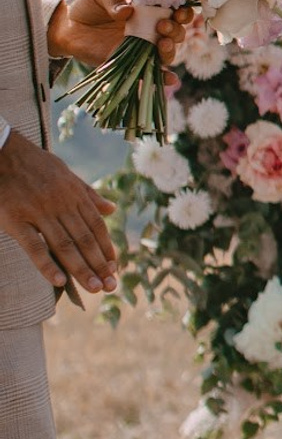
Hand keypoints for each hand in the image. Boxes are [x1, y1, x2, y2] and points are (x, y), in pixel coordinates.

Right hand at [0, 132, 116, 296]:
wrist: (0, 150)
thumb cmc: (33, 163)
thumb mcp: (65, 172)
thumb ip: (87, 193)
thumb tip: (111, 209)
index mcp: (73, 193)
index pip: (96, 226)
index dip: (106, 248)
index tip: (114, 268)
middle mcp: (60, 203)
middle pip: (84, 239)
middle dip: (98, 264)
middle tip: (110, 286)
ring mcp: (38, 212)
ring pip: (64, 245)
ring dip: (81, 268)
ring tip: (93, 288)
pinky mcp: (15, 219)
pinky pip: (34, 246)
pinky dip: (47, 264)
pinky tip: (59, 281)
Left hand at [44, 0, 185, 73]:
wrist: (66, 25)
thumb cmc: (86, 4)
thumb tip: (127, 12)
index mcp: (147, 10)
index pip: (173, 11)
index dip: (182, 12)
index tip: (180, 11)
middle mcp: (148, 30)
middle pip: (175, 34)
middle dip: (175, 31)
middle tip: (162, 26)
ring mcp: (140, 48)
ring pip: (166, 53)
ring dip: (170, 50)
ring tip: (161, 44)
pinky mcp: (129, 64)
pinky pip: (149, 72)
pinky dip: (163, 78)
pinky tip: (170, 78)